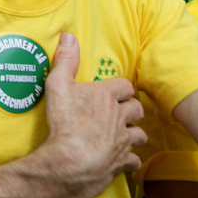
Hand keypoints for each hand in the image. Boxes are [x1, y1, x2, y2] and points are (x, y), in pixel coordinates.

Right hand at [39, 33, 145, 197]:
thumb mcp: (58, 85)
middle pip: (136, 108)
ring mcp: (122, 140)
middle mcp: (119, 116)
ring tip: (126, 132)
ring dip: (134, 132)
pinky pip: (133, 160)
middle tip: (123, 110)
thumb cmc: (64, 122)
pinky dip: (130, 159)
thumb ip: (65, 61)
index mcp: (106, 96)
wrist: (71, 161)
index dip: (121, 87)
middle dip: (132, 108)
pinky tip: (124, 158)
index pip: (124, 86)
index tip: (116, 90)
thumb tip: (69, 36)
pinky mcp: (121, 161)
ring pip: (139, 134)